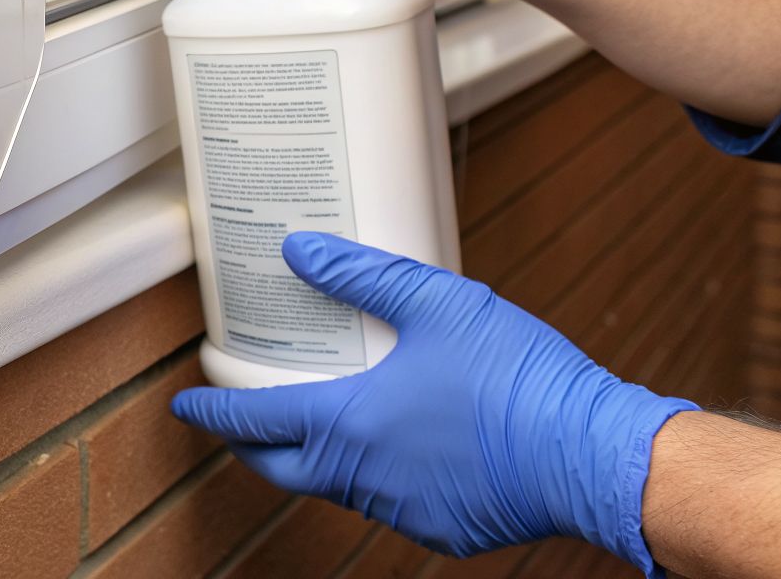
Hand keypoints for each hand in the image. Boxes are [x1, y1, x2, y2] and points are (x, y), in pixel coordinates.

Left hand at [173, 231, 695, 573]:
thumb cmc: (519, 379)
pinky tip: (398, 450)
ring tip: (324, 422)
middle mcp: (364, 477)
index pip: (253, 421)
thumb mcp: (436, 303)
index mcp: (349, 424)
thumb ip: (361, 276)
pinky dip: (377, 479)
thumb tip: (301, 250)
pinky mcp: (442, 530)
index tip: (186, 407)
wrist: (594, 453)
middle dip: (251, 448)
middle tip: (240, 423)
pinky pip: (389, 505)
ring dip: (318, 459)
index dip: (212, 413)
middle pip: (280, 468)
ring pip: (336, 487)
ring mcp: (402, 510)